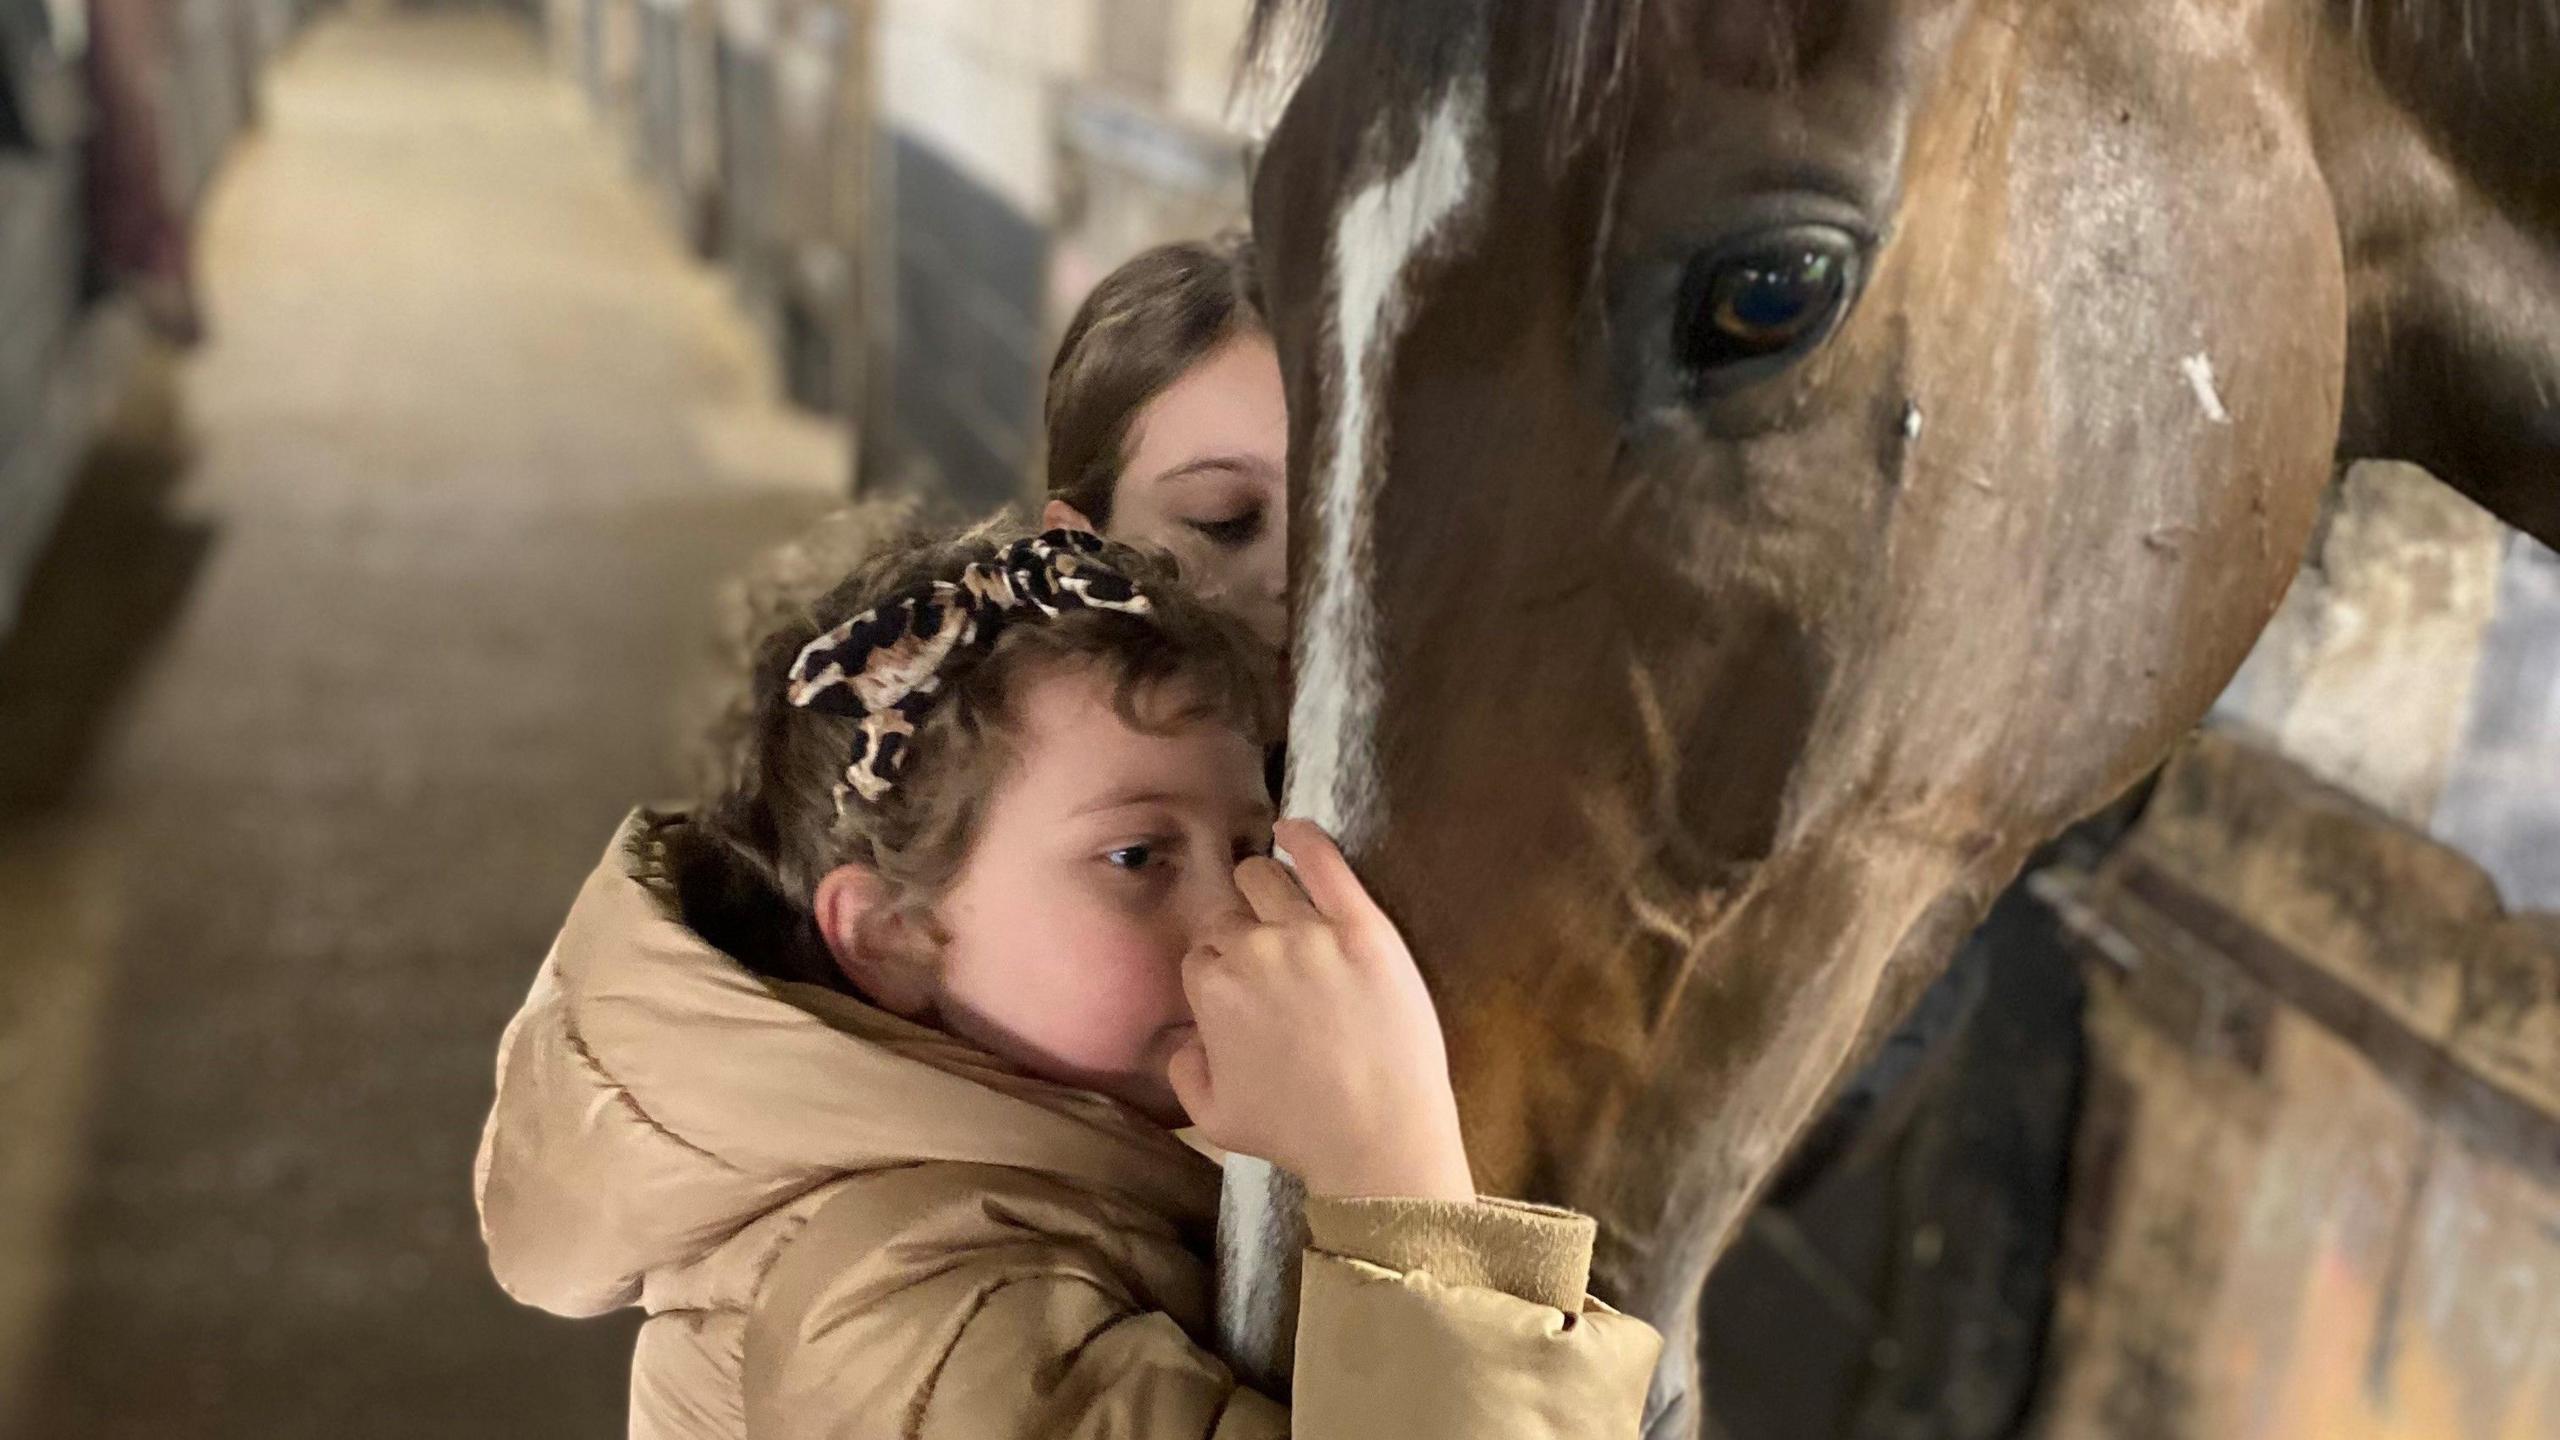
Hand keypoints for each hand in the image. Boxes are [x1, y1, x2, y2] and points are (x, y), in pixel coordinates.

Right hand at [1166, 820, 1475, 1202]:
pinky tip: (1293, 829)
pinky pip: (1325, 860)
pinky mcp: (1364, 926)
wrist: (1379, 1139)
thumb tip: (1185, 1037)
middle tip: (1265, 952)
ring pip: (1266, 877)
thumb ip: (1182, 1069)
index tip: (1242, 982)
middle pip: (1229, 913)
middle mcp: (1254, 951)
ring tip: (1278, 898)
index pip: (1202, 953)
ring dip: (1264, 885)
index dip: (1220, 966)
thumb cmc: (1298, 1134)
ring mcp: (1310, 933)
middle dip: (1239, 928)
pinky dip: (1304, 837)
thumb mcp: (1213, 1117)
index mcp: (1212, 991)